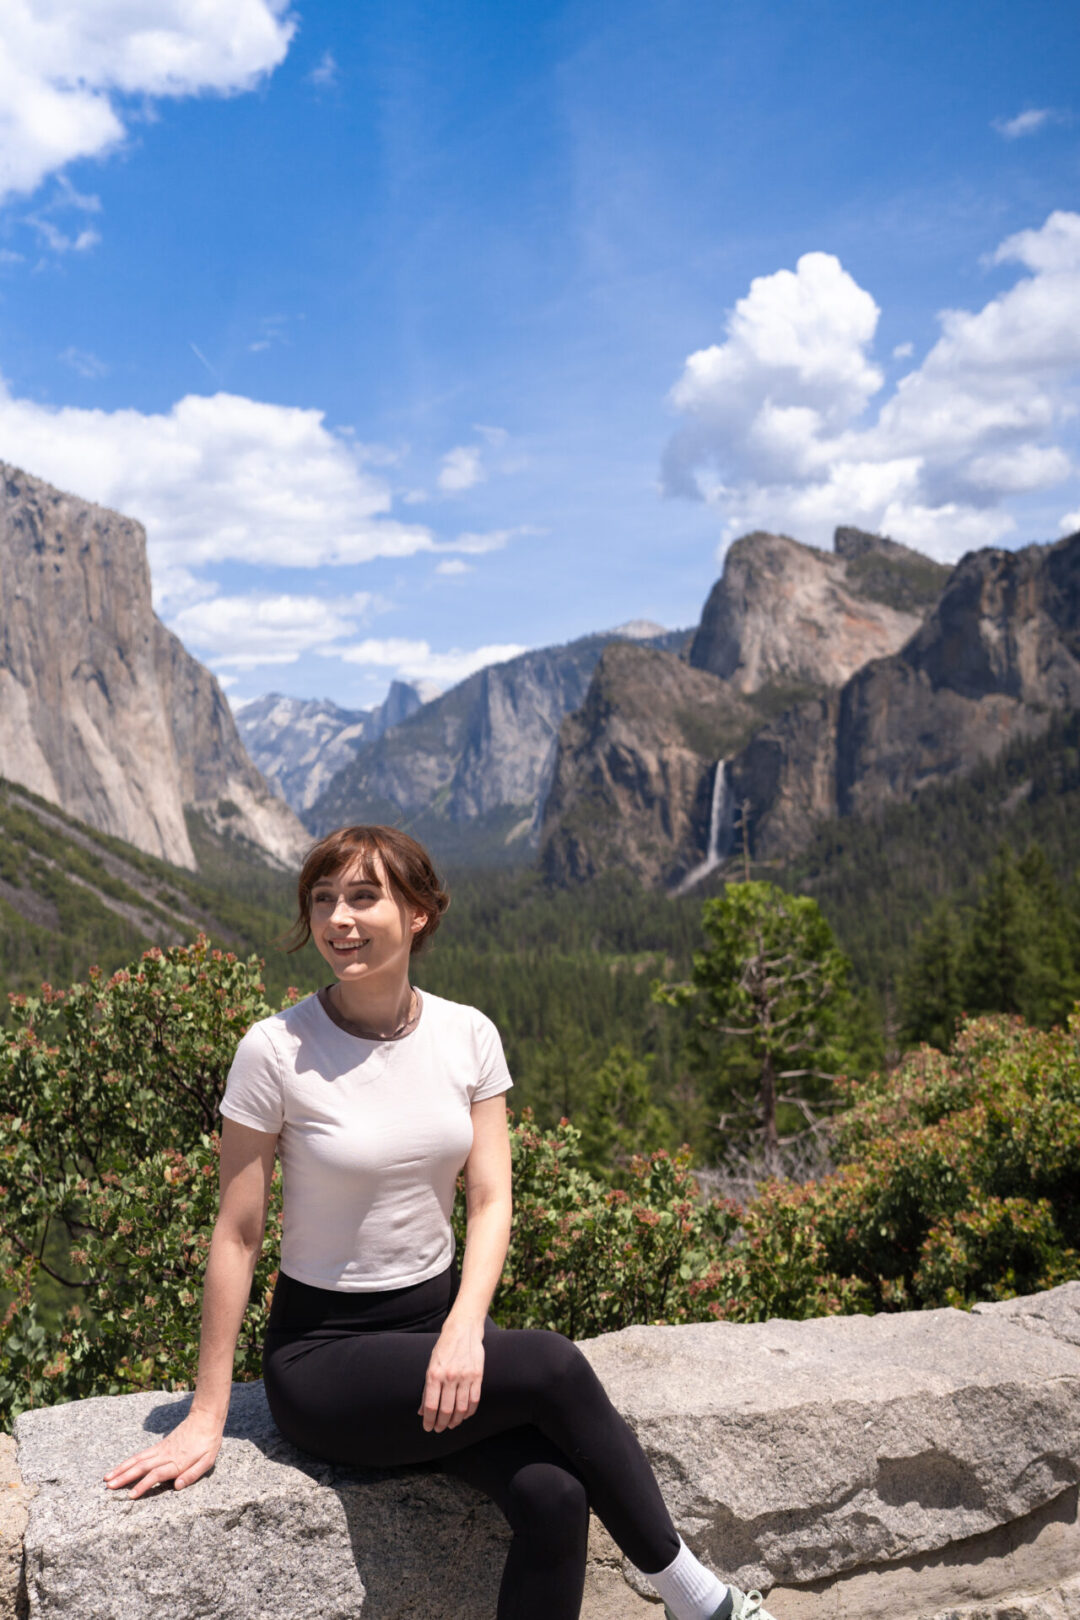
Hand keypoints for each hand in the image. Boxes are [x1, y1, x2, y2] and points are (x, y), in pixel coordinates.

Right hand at [103, 1410, 223, 1498]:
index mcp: (177, 1461)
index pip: (156, 1474)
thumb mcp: (208, 1460)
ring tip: (107, 1478)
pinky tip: (120, 1467)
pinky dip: (129, 1461)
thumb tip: (176, 1487)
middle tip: (109, 1487)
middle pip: (142, 1467)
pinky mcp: (159, 1445)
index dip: (143, 1485)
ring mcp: (161, 1449)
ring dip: (122, 1469)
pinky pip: (141, 1454)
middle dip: (124, 1477)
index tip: (130, 1495)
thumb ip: (193, 1474)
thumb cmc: (209, 1443)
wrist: (205, 1418)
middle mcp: (166, 1455)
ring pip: (138, 1459)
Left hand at [419, 1316, 484, 1432]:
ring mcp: (465, 1376)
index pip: (431, 1406)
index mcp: (434, 1374)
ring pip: (461, 1408)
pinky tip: (464, 1415)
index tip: (428, 1428)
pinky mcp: (477, 1375)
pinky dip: (469, 1412)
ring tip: (451, 1424)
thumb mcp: (431, 1366)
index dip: (429, 1421)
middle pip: (446, 1410)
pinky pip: (474, 1400)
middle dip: (441, 1424)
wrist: (463, 1329)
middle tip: (439, 1429)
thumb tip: (422, 1411)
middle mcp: (449, 1376)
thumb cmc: (444, 1348)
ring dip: (456, 1420)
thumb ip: (427, 1389)